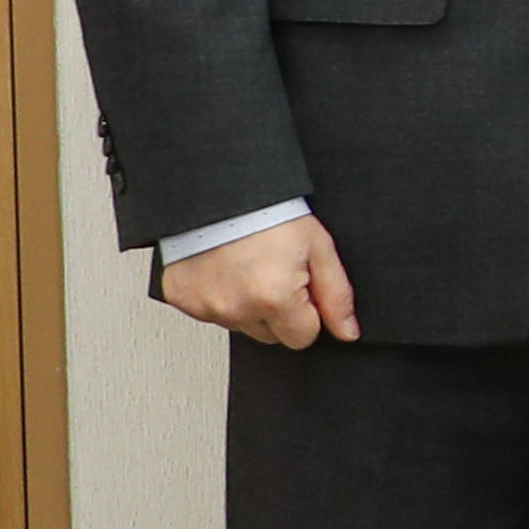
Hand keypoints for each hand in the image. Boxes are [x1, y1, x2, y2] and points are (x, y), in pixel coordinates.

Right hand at [159, 213, 356, 348]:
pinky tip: (225, 269)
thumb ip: (336, 296)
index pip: (302, 338)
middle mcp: (236, 308)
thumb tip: (347, 332)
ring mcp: (204, 306)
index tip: (301, 286)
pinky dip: (219, 296)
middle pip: (271, 335)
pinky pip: (210, 312)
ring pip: (240, 325)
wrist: (218, 190)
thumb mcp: (318, 247)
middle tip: (274, 272)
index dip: (307, 313)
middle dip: (278, 311)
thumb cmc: (268, 213)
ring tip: (248, 266)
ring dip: (247, 304)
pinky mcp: (181, 299)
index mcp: (273, 298)